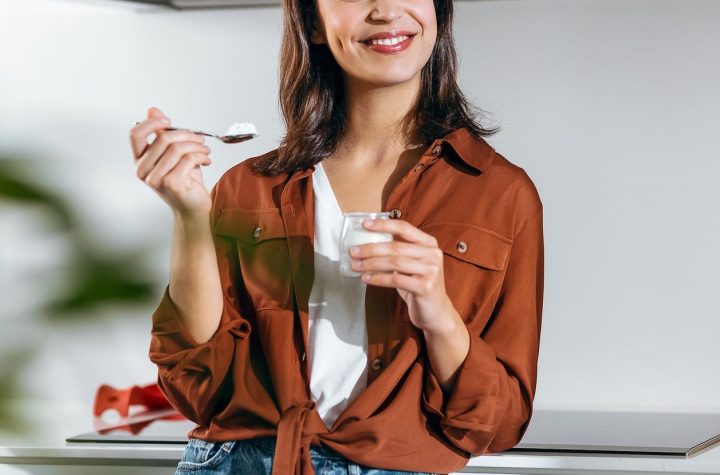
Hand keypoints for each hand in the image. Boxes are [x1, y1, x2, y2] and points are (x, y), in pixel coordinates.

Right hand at [129, 106, 212, 219]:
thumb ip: (162, 133)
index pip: (135, 134)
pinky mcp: (171, 183)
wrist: (193, 207)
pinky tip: (206, 160)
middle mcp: (143, 170)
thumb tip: (152, 110)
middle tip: (199, 138)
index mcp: (140, 160)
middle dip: (186, 134)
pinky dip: (202, 156)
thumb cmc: (184, 180)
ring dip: (197, 145)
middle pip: (163, 138)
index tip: (168, 121)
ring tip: (205, 149)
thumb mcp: (172, 154)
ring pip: (178, 148)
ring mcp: (155, 178)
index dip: (151, 123)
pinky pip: (188, 159)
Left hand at [349, 218, 456, 332]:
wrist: (436, 311)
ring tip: (356, 266)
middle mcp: (433, 254)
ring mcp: (431, 270)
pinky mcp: (426, 287)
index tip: (365, 224)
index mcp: (429, 243)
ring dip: (371, 264)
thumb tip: (365, 245)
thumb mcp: (411, 265)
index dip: (383, 225)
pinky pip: (396, 279)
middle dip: (371, 248)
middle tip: (353, 251)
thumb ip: (397, 253)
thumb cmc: (418, 285)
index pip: (404, 228)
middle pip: (396, 247)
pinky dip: (378, 278)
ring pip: (395, 262)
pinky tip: (366, 279)